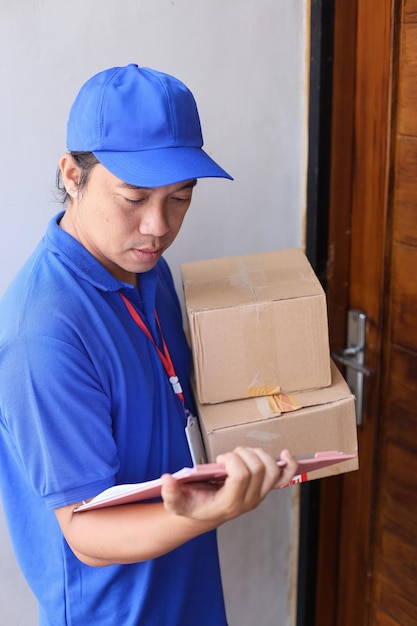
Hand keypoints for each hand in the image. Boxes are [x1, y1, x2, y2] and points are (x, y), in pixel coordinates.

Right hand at [160, 447, 297, 527]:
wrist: (204, 514)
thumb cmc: (192, 505)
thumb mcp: (176, 502)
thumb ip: (170, 493)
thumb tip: (166, 480)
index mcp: (230, 503)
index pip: (242, 475)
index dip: (233, 460)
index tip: (220, 459)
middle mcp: (249, 501)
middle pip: (258, 468)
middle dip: (243, 454)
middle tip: (228, 456)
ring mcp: (259, 495)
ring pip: (272, 470)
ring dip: (258, 454)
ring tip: (242, 454)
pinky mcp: (265, 489)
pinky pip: (285, 477)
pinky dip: (288, 464)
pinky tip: (286, 454)